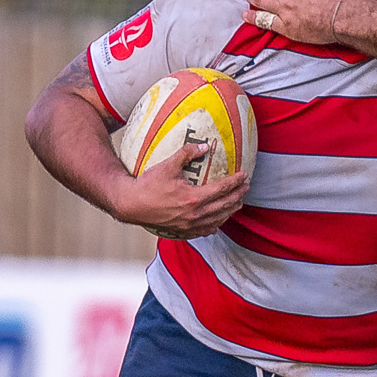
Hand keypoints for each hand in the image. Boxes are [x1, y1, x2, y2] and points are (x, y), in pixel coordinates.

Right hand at [112, 141, 249, 238]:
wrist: (131, 205)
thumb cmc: (147, 185)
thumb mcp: (167, 165)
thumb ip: (187, 153)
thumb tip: (204, 146)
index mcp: (194, 198)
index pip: (222, 189)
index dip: (236, 181)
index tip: (245, 175)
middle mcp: (195, 214)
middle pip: (225, 205)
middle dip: (238, 195)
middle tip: (246, 187)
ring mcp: (190, 225)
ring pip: (218, 219)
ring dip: (231, 210)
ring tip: (238, 202)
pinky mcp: (184, 231)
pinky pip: (206, 229)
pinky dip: (216, 223)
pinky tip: (219, 220)